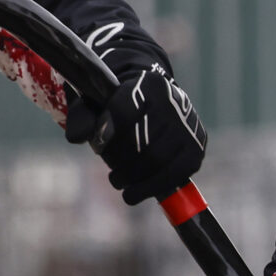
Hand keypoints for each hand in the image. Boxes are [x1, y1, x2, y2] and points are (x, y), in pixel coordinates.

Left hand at [64, 54, 206, 204]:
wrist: (152, 102)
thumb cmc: (117, 105)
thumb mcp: (93, 104)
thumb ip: (81, 117)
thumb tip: (78, 137)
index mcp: (149, 84)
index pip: (125, 111)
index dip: (108, 133)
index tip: (98, 144)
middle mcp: (175, 102)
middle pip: (144, 144)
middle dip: (123, 165)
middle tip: (113, 177)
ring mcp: (189, 126)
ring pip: (160, 162)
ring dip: (136, 180)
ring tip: (120, 183)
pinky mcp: (197, 147)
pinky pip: (176, 174)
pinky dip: (153, 187)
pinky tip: (137, 192)